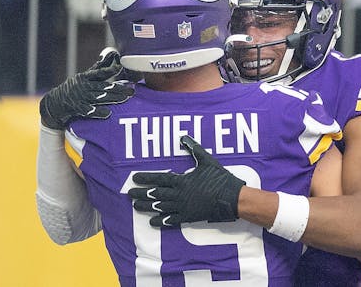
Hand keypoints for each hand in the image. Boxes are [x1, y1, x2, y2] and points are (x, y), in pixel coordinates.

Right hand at [39, 47, 134, 129]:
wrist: (54, 103)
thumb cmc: (73, 88)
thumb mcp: (84, 76)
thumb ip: (99, 68)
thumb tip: (112, 54)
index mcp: (85, 77)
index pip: (99, 73)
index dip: (109, 70)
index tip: (119, 68)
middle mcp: (83, 86)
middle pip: (103, 87)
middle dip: (118, 88)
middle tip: (131, 90)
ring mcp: (80, 98)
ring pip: (99, 98)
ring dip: (112, 98)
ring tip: (125, 98)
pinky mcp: (77, 109)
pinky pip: (89, 111)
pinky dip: (97, 112)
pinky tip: (108, 113)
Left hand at [128, 135, 245, 226]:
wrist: (231, 198)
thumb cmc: (220, 178)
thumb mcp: (207, 161)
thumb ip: (195, 150)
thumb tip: (185, 138)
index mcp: (182, 180)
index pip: (159, 178)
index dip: (146, 178)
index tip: (134, 178)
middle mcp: (179, 194)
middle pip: (155, 194)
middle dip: (141, 194)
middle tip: (129, 194)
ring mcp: (183, 207)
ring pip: (160, 207)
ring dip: (146, 207)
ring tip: (136, 207)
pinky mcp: (188, 217)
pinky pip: (171, 220)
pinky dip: (160, 221)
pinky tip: (152, 221)